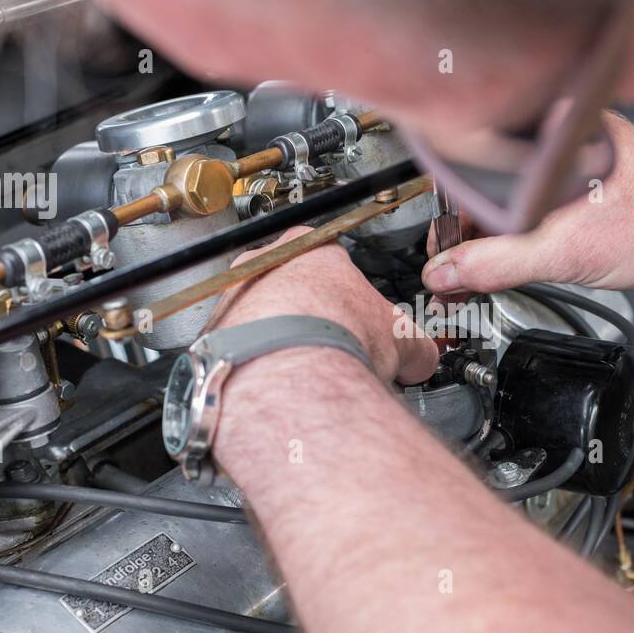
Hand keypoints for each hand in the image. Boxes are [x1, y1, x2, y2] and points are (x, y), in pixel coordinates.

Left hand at [207, 226, 438, 384]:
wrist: (290, 372)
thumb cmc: (339, 340)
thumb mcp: (403, 338)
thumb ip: (414, 343)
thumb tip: (421, 358)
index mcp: (312, 247)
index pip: (335, 261)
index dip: (351, 296)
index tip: (357, 318)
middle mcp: (264, 264)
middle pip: (291, 288)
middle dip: (312, 319)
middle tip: (334, 349)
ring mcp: (232, 297)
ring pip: (259, 317)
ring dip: (279, 342)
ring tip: (305, 373)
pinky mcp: (212, 337)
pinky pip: (236, 350)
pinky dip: (253, 367)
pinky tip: (277, 386)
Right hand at [420, 113, 633, 293]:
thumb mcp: (566, 252)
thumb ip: (497, 263)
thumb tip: (444, 273)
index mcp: (541, 130)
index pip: (465, 166)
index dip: (446, 213)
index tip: (441, 250)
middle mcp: (550, 128)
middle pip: (480, 179)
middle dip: (468, 225)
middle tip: (462, 266)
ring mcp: (564, 146)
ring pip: (505, 189)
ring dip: (495, 227)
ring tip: (492, 260)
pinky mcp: (577, 165)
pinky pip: (531, 192)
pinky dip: (521, 221)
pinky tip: (528, 245)